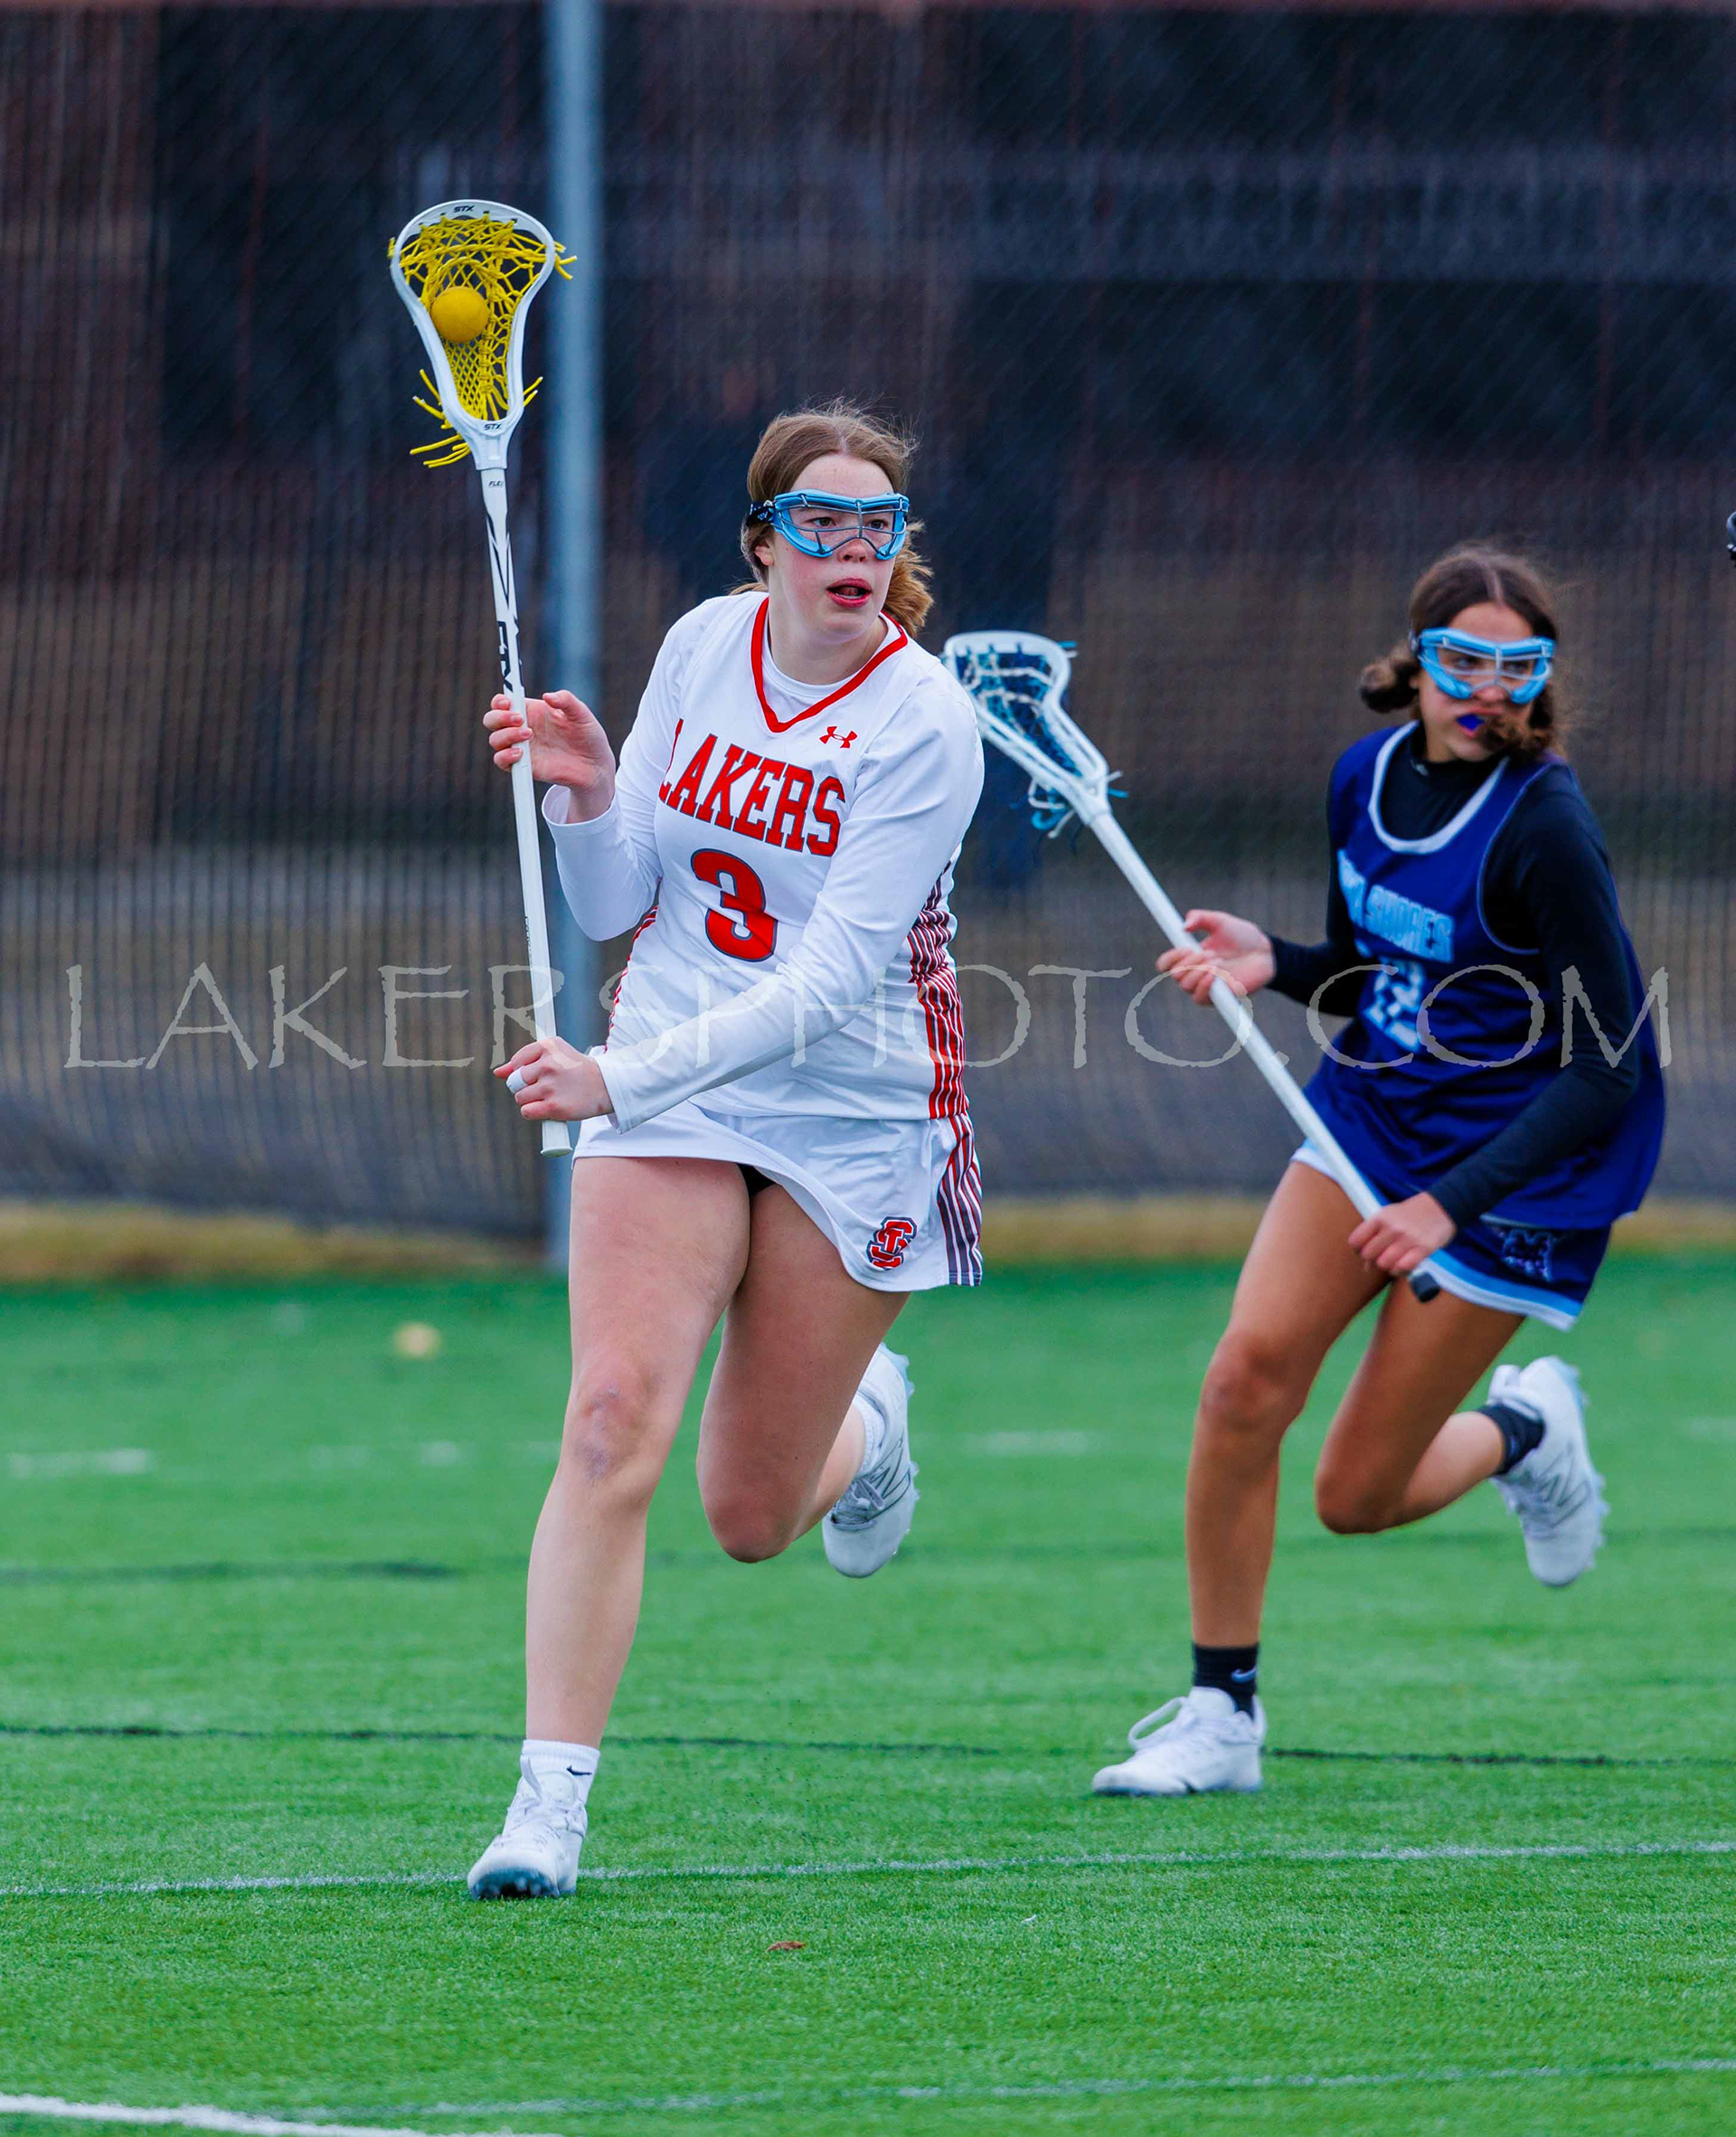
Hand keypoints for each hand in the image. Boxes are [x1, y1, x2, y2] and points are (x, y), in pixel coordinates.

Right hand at [483, 689, 615, 816]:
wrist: (595, 766)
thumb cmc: (588, 736)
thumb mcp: (581, 714)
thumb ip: (566, 700)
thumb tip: (548, 696)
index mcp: (531, 711)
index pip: (503, 702)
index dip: (500, 700)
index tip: (508, 701)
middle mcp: (521, 728)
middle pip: (492, 720)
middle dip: (499, 717)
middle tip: (519, 719)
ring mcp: (521, 748)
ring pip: (495, 740)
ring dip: (506, 735)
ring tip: (529, 734)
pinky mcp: (524, 766)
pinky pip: (502, 761)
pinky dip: (505, 756)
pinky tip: (521, 753)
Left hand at [495, 1037, 613, 1123]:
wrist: (605, 1086)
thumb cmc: (576, 1070)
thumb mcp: (553, 1056)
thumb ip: (523, 1062)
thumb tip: (498, 1072)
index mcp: (547, 1047)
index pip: (516, 1063)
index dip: (523, 1072)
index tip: (540, 1074)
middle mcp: (548, 1064)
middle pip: (515, 1081)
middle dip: (524, 1087)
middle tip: (543, 1087)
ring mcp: (551, 1086)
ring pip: (520, 1097)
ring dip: (530, 1101)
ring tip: (549, 1097)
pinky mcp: (554, 1106)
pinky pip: (527, 1111)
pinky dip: (533, 1112)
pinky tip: (546, 1108)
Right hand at [1157, 910, 1275, 1004]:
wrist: (1265, 953)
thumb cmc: (1243, 937)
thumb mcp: (1221, 921)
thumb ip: (1200, 918)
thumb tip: (1183, 925)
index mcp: (1190, 955)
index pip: (1166, 964)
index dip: (1169, 957)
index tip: (1184, 947)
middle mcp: (1195, 972)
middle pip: (1175, 975)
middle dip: (1188, 962)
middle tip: (1207, 952)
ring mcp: (1205, 986)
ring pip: (1186, 986)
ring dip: (1199, 971)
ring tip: (1218, 960)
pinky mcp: (1217, 998)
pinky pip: (1199, 997)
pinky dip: (1205, 984)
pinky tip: (1216, 973)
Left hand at [1348, 1193, 1455, 1275]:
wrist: (1442, 1206)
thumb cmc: (1411, 1214)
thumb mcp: (1389, 1216)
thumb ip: (1374, 1236)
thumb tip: (1365, 1265)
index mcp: (1381, 1217)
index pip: (1356, 1240)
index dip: (1358, 1250)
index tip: (1364, 1251)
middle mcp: (1392, 1228)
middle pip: (1368, 1255)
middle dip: (1372, 1260)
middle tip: (1382, 1257)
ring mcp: (1408, 1238)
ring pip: (1384, 1263)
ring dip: (1387, 1266)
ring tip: (1393, 1261)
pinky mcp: (1424, 1248)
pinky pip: (1403, 1267)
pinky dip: (1400, 1270)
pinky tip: (1403, 1265)